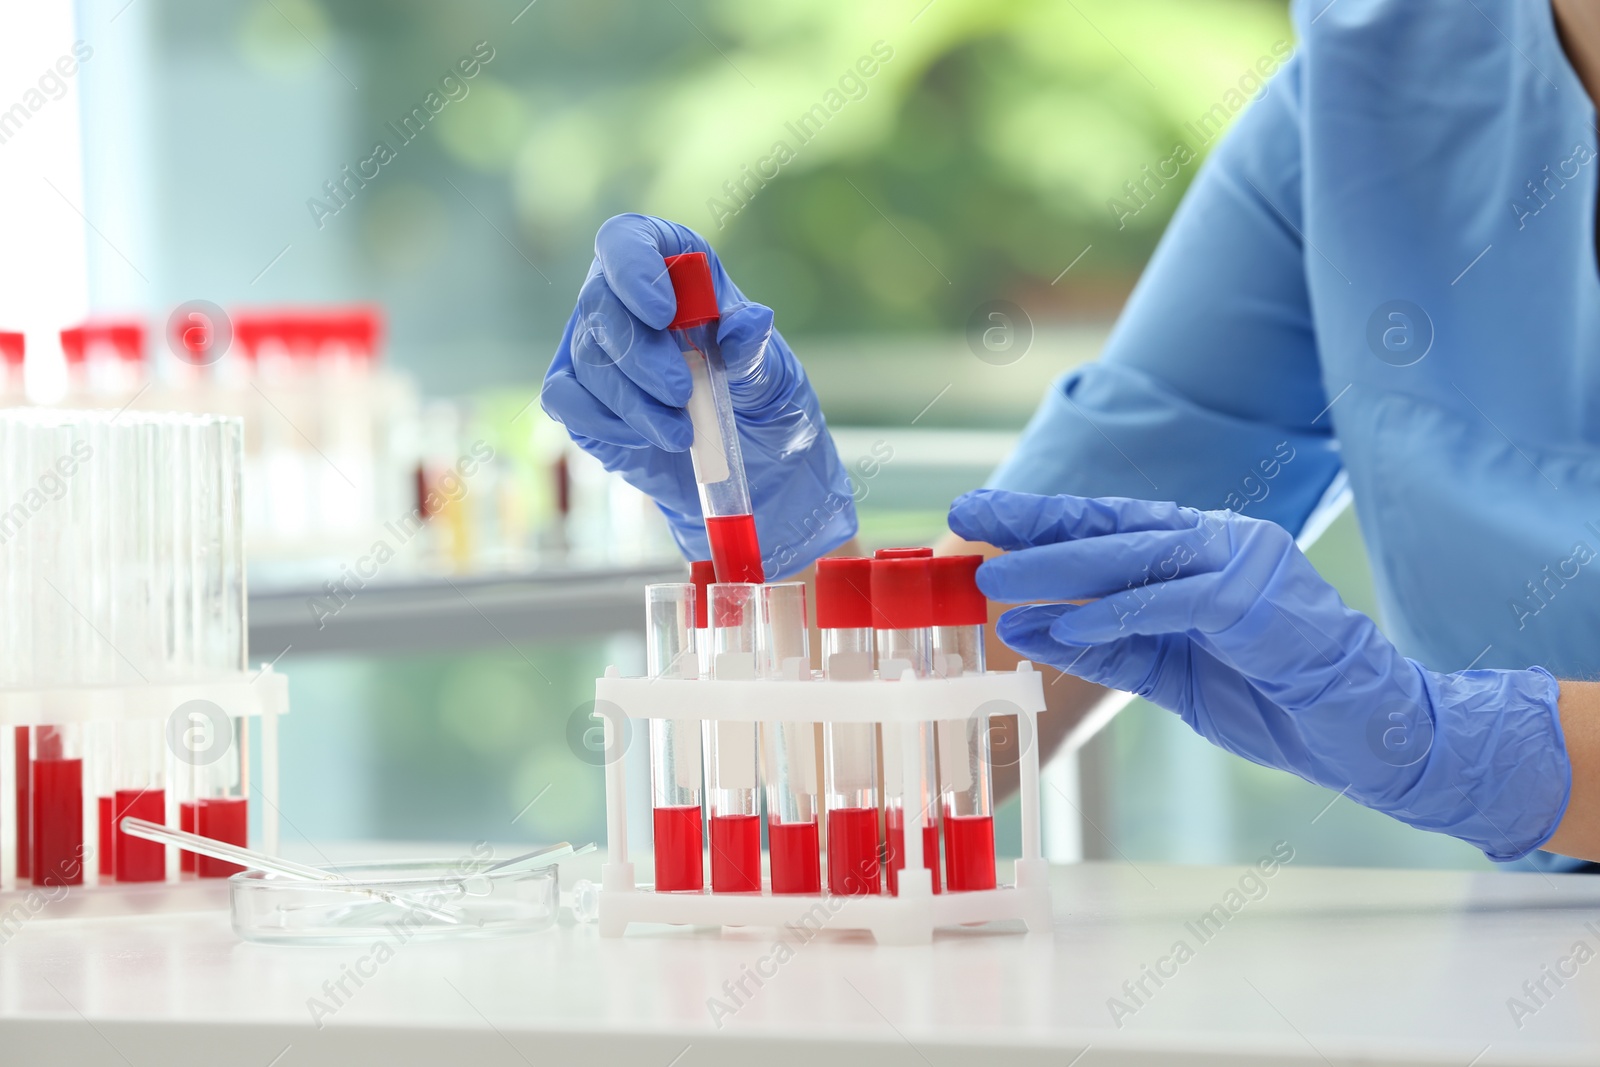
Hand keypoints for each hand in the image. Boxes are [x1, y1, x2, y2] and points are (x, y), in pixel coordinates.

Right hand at [541, 214, 854, 576]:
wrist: (744, 455)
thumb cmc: (757, 396)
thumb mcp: (771, 373)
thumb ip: (754, 348)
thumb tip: (749, 322)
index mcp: (671, 263)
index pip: (625, 240)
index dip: (635, 270)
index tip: (664, 314)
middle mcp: (621, 295)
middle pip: (600, 304)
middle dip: (639, 354)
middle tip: (681, 392)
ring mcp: (593, 344)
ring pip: (588, 359)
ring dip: (633, 401)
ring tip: (681, 432)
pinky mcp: (578, 393)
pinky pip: (565, 398)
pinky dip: (603, 421)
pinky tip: (644, 438)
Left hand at [948, 489, 1570, 860]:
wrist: (1370, 737)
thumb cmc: (1275, 699)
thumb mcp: (1171, 673)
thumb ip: (1106, 648)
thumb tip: (1023, 628)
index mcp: (1199, 550)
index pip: (1107, 526)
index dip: (1040, 519)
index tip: (976, 516)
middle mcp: (1219, 540)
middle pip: (1111, 524)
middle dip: (1034, 521)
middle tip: (967, 515)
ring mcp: (1242, 563)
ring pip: (1133, 556)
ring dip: (1058, 567)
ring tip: (993, 580)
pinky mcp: (1256, 602)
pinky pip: (1169, 604)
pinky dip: (1112, 616)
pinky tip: (1060, 628)